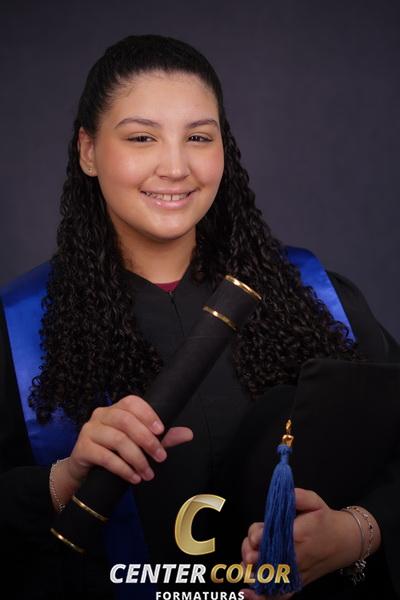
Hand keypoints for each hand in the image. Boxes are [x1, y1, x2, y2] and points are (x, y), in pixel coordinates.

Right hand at [51, 394, 192, 507]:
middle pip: (125, 420)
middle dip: (146, 440)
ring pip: (117, 439)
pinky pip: (105, 456)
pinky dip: (122, 468)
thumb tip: (188, 434)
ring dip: (137, 458)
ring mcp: (89, 430)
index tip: (162, 430)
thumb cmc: (114, 452)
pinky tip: (134, 477)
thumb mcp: (139, 444)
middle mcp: (101, 415)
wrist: (84, 471)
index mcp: (116, 409)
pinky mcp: (82, 448)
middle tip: (160, 458)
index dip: (147, 414)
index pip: (132, 403)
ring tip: (148, 473)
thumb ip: (162, 438)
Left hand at [240, 488, 380, 597]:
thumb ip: (297, 496)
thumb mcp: (314, 501)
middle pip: (264, 558)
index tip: (256, 532)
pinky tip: (247, 593)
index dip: (257, 536)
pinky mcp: (297, 583)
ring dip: (251, 571)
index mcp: (298, 534)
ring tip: (247, 563)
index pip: (271, 538)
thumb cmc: (326, 520)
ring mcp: (296, 573)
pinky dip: (262, 597)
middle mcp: (295, 557)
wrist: (346, 541)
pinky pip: (279, 595)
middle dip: (250, 553)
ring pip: (267, 577)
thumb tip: (284, 493)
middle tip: (250, 547)